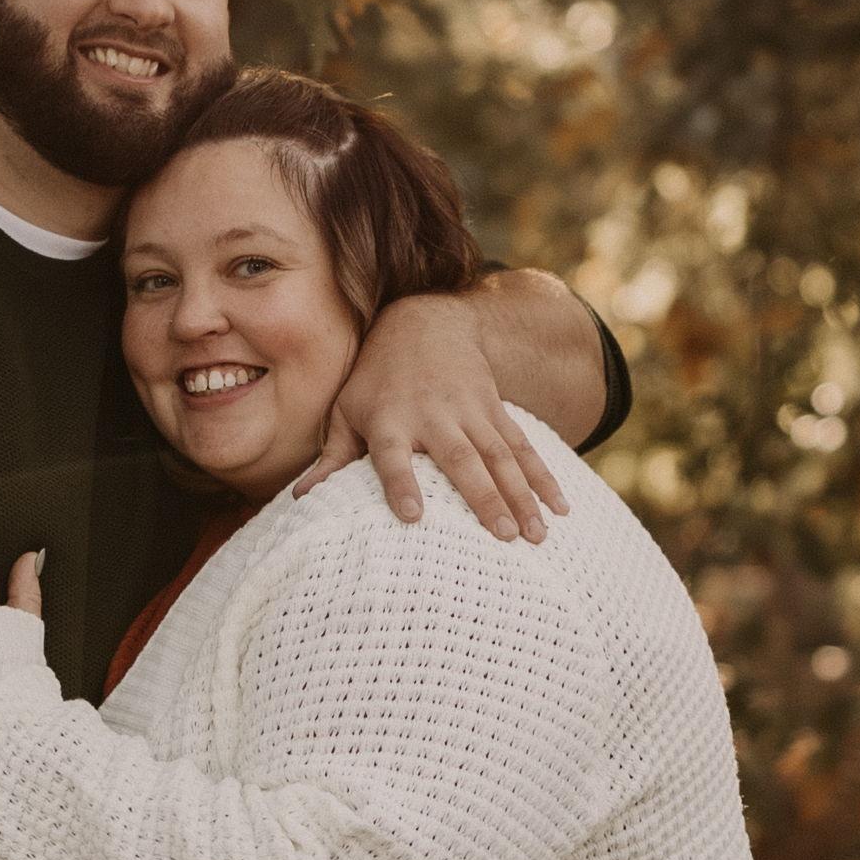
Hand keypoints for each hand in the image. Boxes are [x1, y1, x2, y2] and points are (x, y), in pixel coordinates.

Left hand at [302, 287, 561, 539]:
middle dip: (484, 497)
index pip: (393, 456)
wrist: (424, 323)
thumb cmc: (374, 378)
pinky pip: (524, 447)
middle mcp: (433, 416)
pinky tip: (561, 508)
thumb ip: (331, 458)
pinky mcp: (496, 411)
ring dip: (522, 496)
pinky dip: (544, 477)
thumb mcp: (346, 409)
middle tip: (503, 536)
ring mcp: (471, 413)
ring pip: (501, 457)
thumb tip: (299, 501)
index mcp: (390, 420)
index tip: (413, 517)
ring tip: (537, 536)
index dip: (402, 484)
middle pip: (461, 460)